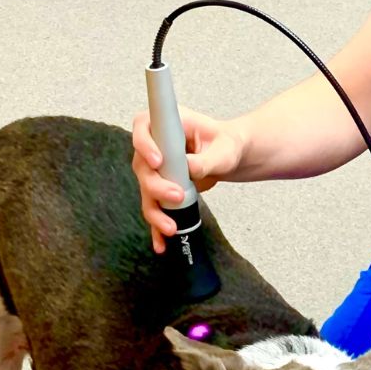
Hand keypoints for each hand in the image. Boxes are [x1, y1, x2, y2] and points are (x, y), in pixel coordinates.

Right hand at [130, 108, 245, 252]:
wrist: (228, 157)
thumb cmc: (225, 144)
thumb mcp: (223, 149)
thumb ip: (206, 159)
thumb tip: (189, 170)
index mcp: (165, 125)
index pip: (143, 128)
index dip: (145, 145)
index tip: (158, 161)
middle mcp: (154, 147)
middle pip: (143, 167)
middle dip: (157, 186)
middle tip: (178, 196)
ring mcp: (154, 170)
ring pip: (146, 192)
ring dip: (156, 211)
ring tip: (171, 228)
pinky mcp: (160, 189)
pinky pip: (155, 208)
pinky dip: (156, 227)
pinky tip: (161, 244)